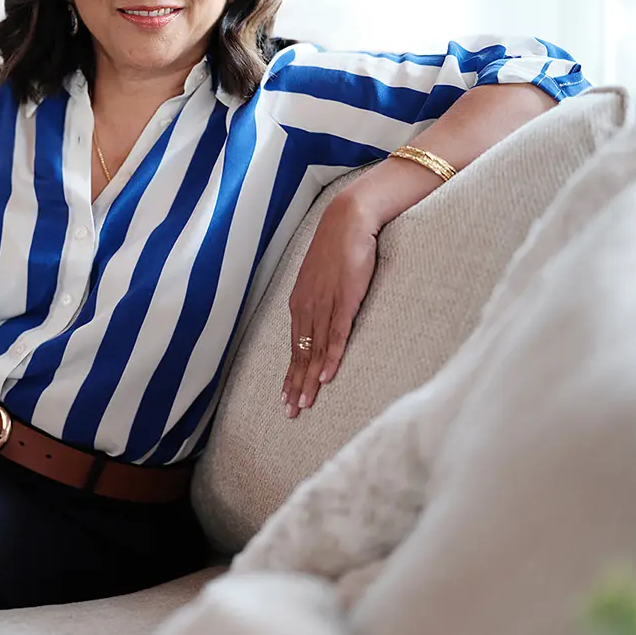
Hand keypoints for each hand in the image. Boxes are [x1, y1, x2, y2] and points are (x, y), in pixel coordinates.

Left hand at [283, 192, 380, 417]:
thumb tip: (321, 319)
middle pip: (301, 354)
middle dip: (295, 385)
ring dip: (310, 380)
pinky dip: (330, 357)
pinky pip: (337, 335)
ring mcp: (325, 305)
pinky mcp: (345, 301)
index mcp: (300, 303)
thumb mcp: (324, 278)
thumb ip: (320, 300)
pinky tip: (326, 377)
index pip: (295, 346)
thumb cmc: (338, 248)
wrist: (348, 221)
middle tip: (289, 412)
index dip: (291, 373)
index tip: (286, 396)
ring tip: (304, 404)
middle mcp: (307, 307)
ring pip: (315, 350)